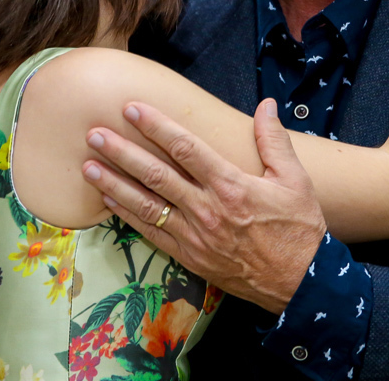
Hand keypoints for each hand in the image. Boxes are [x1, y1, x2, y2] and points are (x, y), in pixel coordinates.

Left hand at [81, 99, 326, 313]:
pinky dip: (127, 216)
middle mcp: (207, 209)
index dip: (156, 126)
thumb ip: (274, 140)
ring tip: (88, 166)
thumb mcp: (295, 179)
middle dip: (122, 153)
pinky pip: (152, 233)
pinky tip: (108, 201)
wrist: (300, 283)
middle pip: (155, 175)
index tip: (132, 109)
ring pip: (146, 205)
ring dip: (114, 184)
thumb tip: (265, 105)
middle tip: (94, 135)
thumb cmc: (299, 229)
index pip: (185, 148)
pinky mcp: (189, 257)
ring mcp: (195, 236)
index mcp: (231, 186)